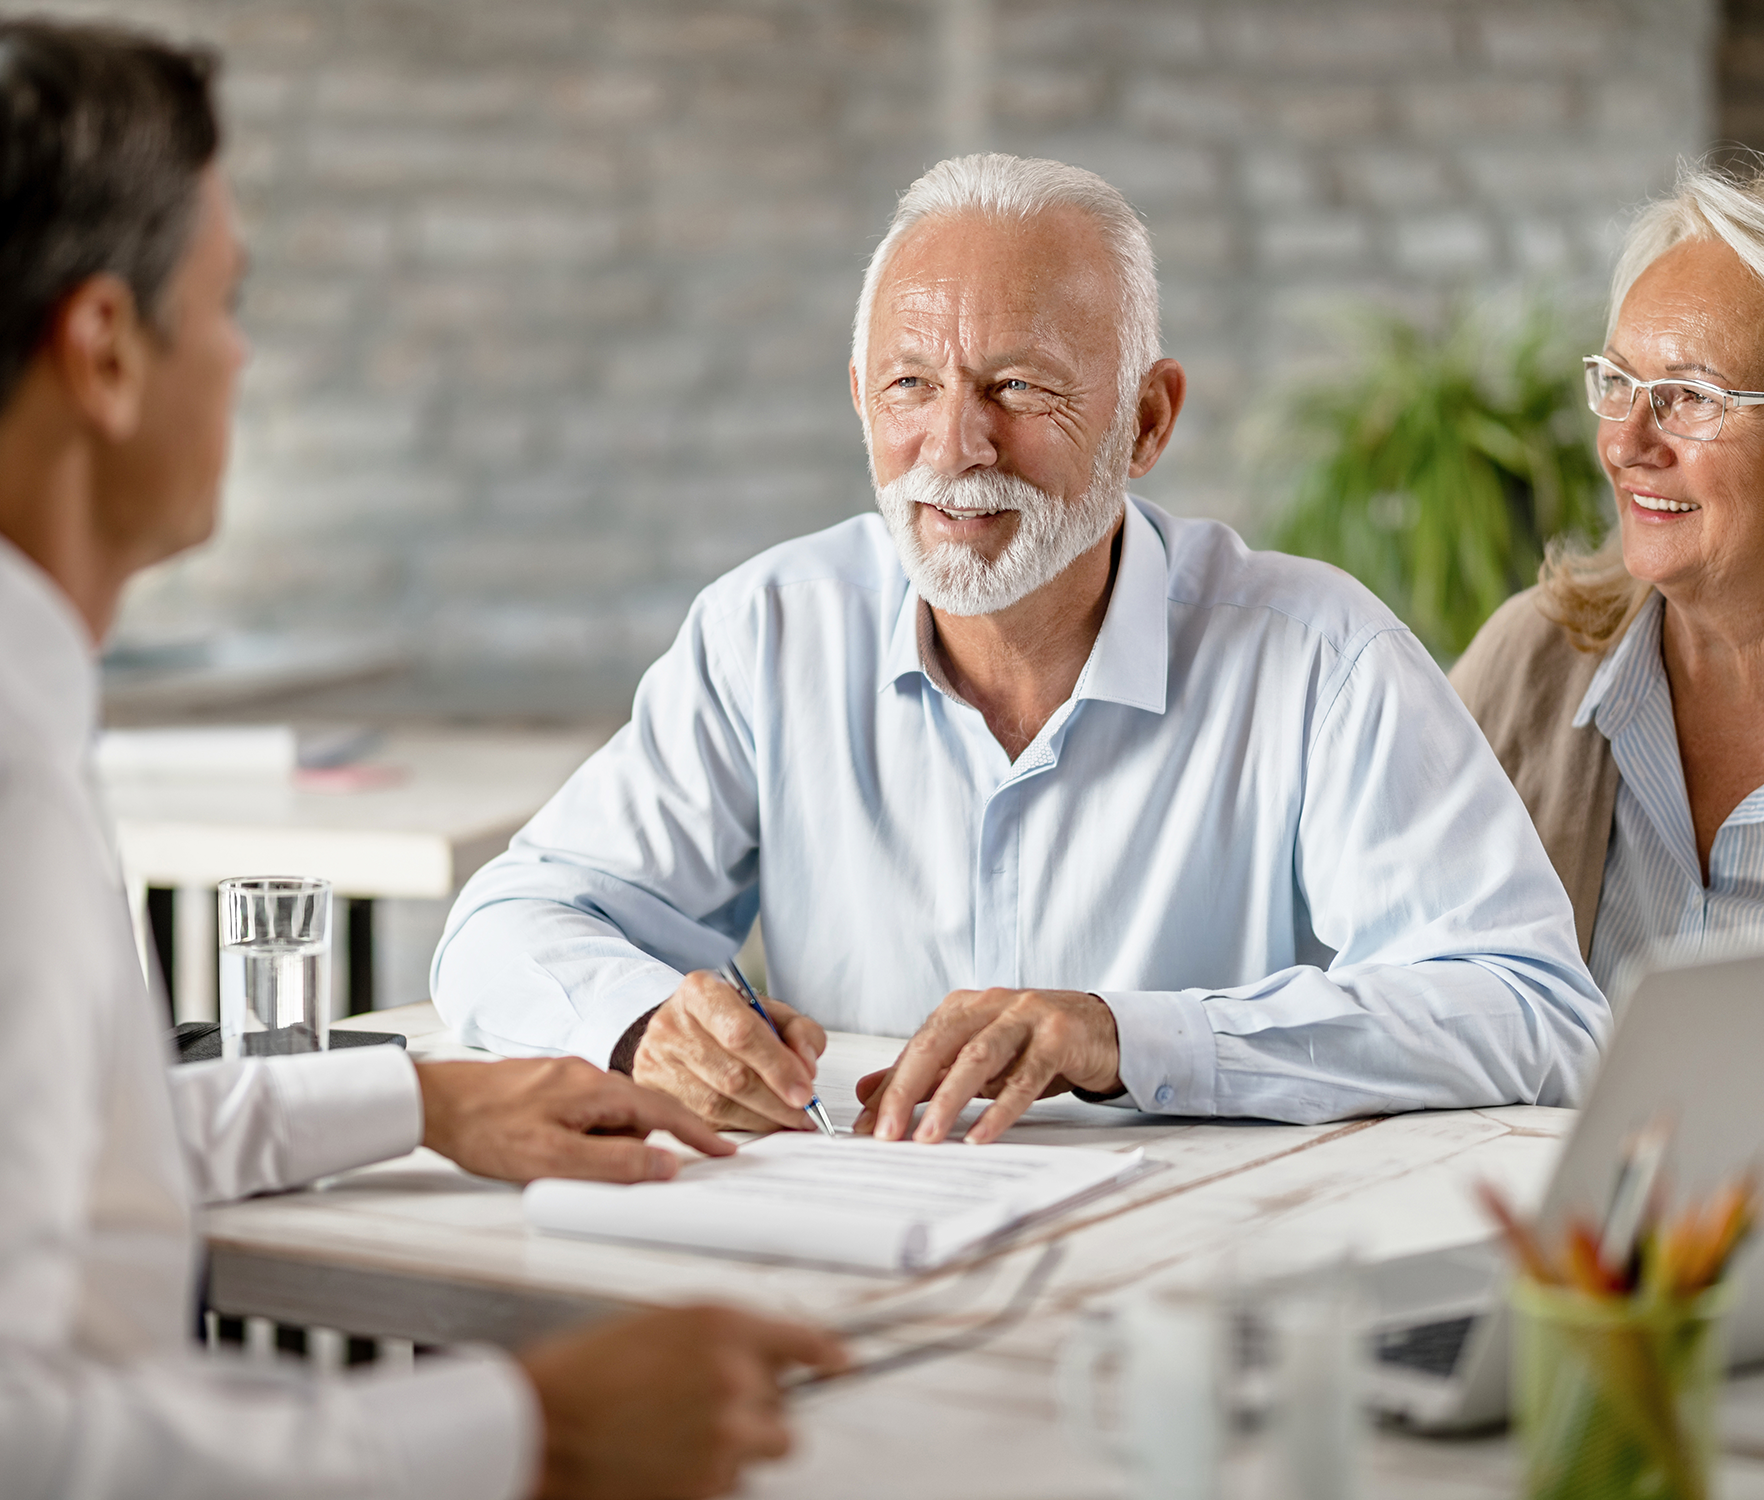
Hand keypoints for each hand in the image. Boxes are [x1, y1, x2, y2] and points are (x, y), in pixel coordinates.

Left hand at [416, 1057, 733, 1183]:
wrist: (429, 1101)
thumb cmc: (484, 1129)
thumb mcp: (552, 1159)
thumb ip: (613, 1165)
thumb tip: (666, 1168)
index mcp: (596, 1089)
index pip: (664, 1112)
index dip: (698, 1135)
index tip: (725, 1152)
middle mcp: (587, 1075)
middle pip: (634, 1120)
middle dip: (624, 1154)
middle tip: (580, 1173)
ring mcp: (565, 1079)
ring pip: (605, 1121)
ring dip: (593, 1150)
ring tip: (545, 1163)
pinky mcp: (547, 1087)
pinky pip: (582, 1117)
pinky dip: (578, 1141)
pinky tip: (542, 1152)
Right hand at [518, 1304, 845, 1499]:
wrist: (537, 1427)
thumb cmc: (584, 1372)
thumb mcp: (660, 1326)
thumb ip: (720, 1339)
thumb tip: (765, 1358)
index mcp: (723, 1325)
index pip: (805, 1340)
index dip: (828, 1356)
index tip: (842, 1365)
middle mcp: (735, 1377)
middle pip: (784, 1411)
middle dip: (755, 1416)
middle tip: (701, 1415)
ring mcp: (726, 1436)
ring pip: (763, 1453)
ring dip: (734, 1451)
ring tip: (672, 1441)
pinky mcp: (710, 1487)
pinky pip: (731, 1486)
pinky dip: (705, 1481)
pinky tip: (659, 1464)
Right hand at [632, 970, 826, 1131]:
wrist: (679, 1027)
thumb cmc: (727, 1018)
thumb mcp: (768, 1010)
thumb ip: (798, 1030)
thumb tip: (806, 1066)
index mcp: (701, 992)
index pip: (741, 1033)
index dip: (777, 1067)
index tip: (805, 1092)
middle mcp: (671, 1025)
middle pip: (731, 1076)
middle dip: (775, 1101)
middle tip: (804, 1113)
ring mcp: (656, 1062)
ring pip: (715, 1105)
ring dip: (760, 1119)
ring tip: (787, 1120)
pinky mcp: (651, 1093)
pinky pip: (700, 1122)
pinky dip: (737, 1127)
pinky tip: (758, 1123)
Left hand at [853, 987, 1121, 1145]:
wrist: (1103, 1030)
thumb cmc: (1034, 1045)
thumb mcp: (975, 1058)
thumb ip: (925, 1075)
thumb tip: (867, 1093)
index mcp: (963, 1008)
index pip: (916, 1048)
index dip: (890, 1088)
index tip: (867, 1128)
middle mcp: (990, 1005)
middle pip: (937, 1046)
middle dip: (906, 1090)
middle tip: (887, 1133)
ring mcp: (1026, 1017)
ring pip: (977, 1058)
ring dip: (948, 1101)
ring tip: (927, 1139)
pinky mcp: (1059, 1037)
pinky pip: (1025, 1077)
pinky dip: (1000, 1109)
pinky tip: (981, 1136)